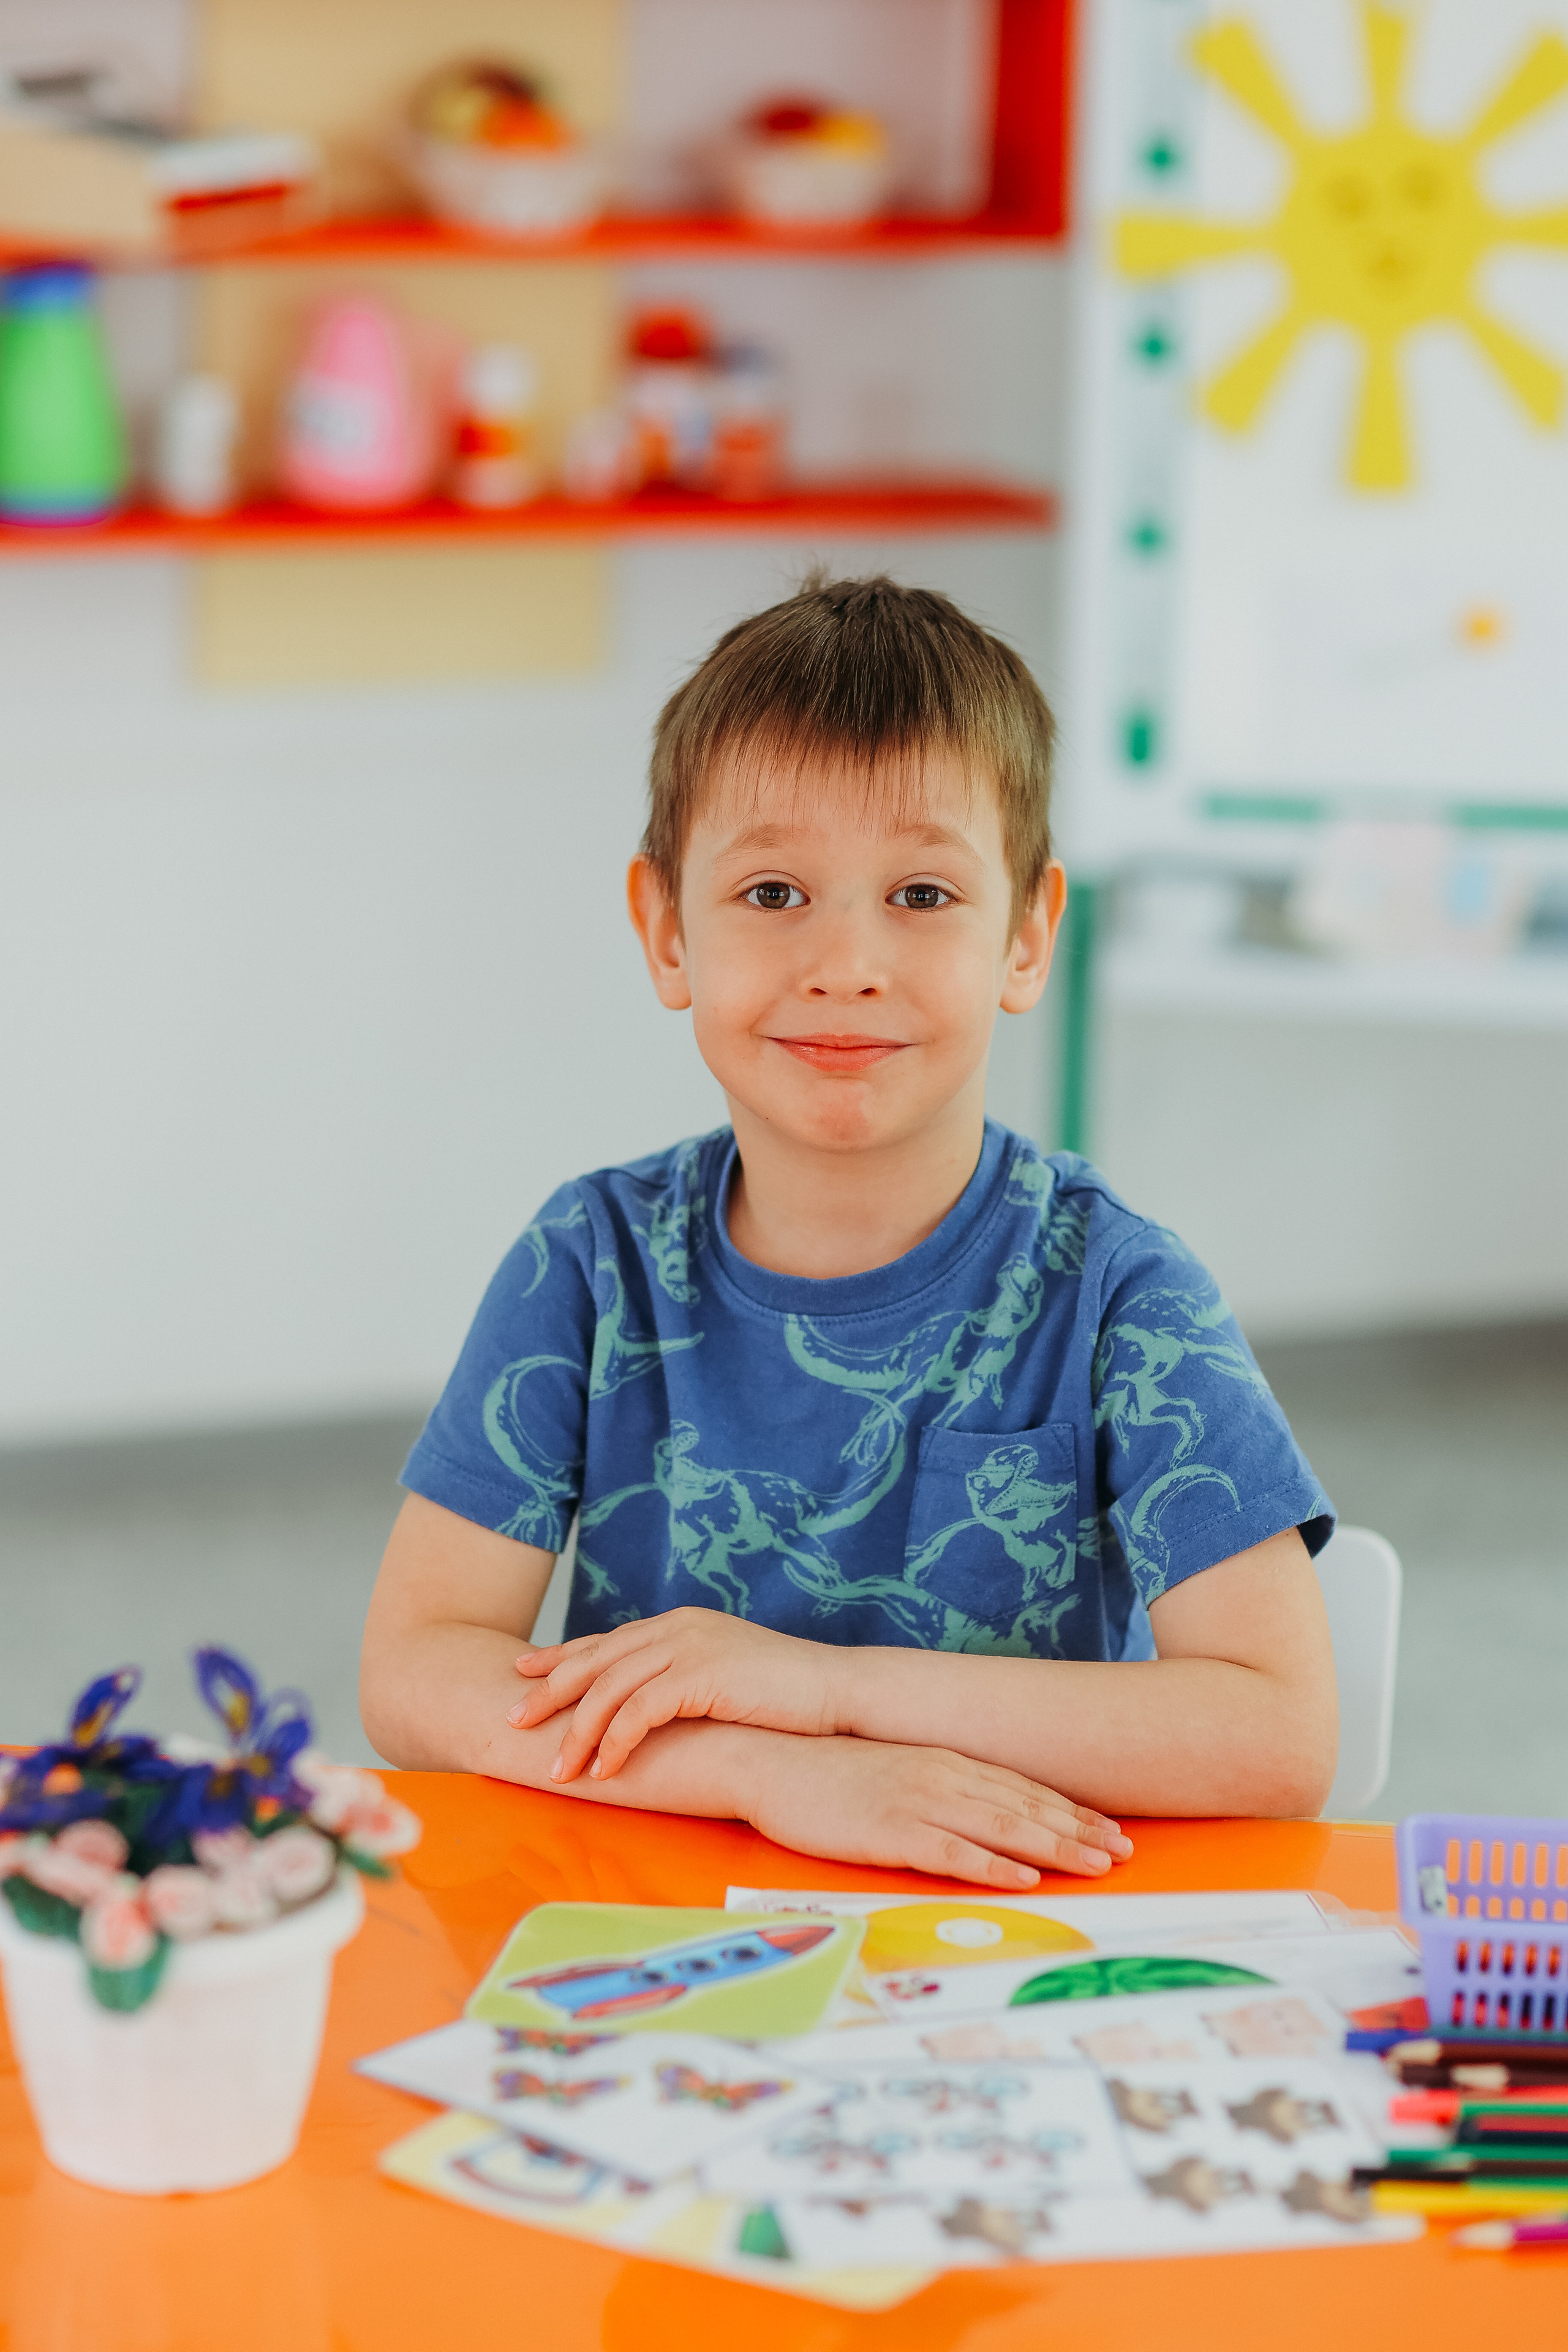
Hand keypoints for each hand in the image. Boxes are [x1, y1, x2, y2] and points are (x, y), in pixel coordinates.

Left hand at [508, 1608, 837, 1781]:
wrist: (836, 1693)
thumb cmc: (784, 1697)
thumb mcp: (723, 1679)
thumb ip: (684, 1682)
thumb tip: (651, 1710)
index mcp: (680, 1624)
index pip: (606, 1641)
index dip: (560, 1657)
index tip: (522, 1673)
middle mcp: (678, 1628)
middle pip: (595, 1659)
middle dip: (549, 1692)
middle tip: (512, 1720)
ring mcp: (689, 1647)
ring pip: (610, 1689)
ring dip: (578, 1732)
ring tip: (558, 1770)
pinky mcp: (702, 1675)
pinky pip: (641, 1712)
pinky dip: (617, 1742)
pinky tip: (604, 1771)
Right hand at [740, 1735, 1132, 1887]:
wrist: (772, 1760)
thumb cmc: (830, 1773)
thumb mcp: (896, 1773)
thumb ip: (939, 1790)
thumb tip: (978, 1815)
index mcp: (945, 1762)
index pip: (1023, 1788)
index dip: (1071, 1811)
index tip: (1111, 1829)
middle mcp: (942, 1776)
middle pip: (1025, 1807)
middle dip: (1080, 1831)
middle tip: (1125, 1852)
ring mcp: (918, 1801)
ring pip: (1002, 1828)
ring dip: (1054, 1847)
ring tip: (1097, 1866)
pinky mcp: (892, 1829)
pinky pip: (952, 1852)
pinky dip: (992, 1865)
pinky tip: (1023, 1877)